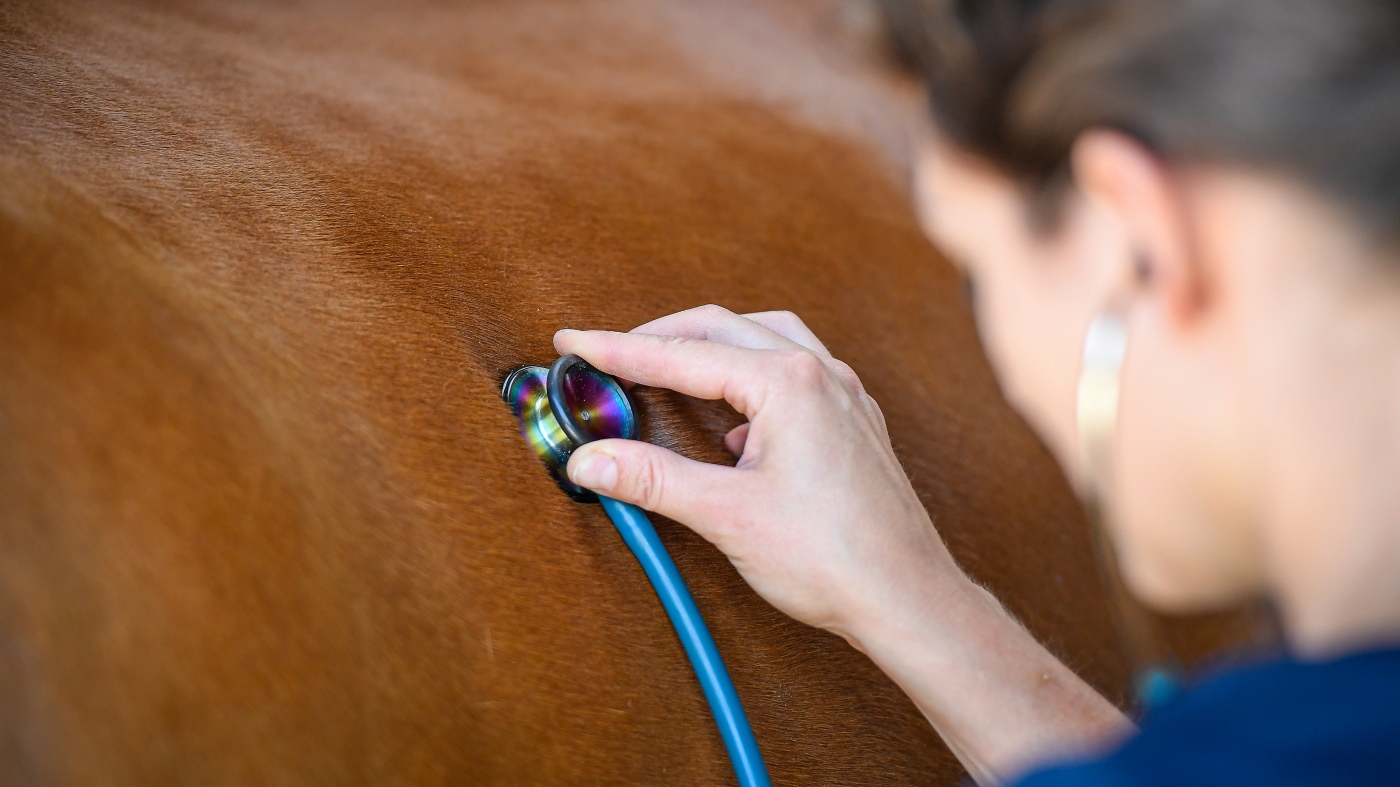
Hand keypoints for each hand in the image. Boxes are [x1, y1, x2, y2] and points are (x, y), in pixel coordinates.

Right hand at [554, 305, 963, 643]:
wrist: (907, 598)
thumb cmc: (832, 558)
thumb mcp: (727, 515)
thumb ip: (653, 480)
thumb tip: (588, 460)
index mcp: (789, 383)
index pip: (683, 355)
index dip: (618, 350)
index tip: (572, 342)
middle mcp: (821, 374)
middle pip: (723, 328)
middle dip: (660, 338)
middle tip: (608, 355)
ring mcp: (844, 395)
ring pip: (766, 339)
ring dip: (711, 346)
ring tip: (666, 367)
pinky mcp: (855, 422)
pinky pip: (796, 371)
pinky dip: (751, 375)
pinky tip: (732, 422)